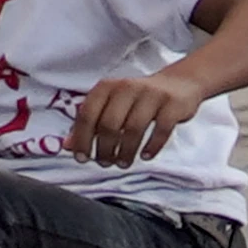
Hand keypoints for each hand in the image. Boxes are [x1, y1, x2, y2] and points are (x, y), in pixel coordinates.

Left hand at [68, 69, 200, 167]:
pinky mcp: (172, 104)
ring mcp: (151, 95)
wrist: (179, 84)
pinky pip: (161, 130)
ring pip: (133, 128)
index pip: (87, 114)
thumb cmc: (138, 99)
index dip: (82, 139)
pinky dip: (152, 146)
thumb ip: (90, 122)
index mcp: (106, 87)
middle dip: (105, 148)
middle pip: (109, 124)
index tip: (82, 158)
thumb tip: (68, 146)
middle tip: (105, 163)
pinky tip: (145, 156)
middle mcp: (127, 87)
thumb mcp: (111, 104)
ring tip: (123, 164)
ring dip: (126, 151)